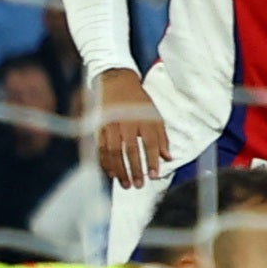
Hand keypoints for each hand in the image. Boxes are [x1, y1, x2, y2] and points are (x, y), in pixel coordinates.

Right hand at [93, 68, 172, 189]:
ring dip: (119, 170)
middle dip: (135, 169)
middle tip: (138, 185)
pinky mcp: (98, 126)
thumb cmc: (138, 102)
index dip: (152, 160)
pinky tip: (110, 172)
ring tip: (125, 183)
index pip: (150, 143)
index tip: (154, 176)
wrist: (116, 82)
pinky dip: (105, 162)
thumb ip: (161, 137)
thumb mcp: (154, 115)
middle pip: (130, 150)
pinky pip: (100, 148)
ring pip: (113, 151)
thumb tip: (168, 158)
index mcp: (144, 118)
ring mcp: (110, 124)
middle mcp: (127, 122)